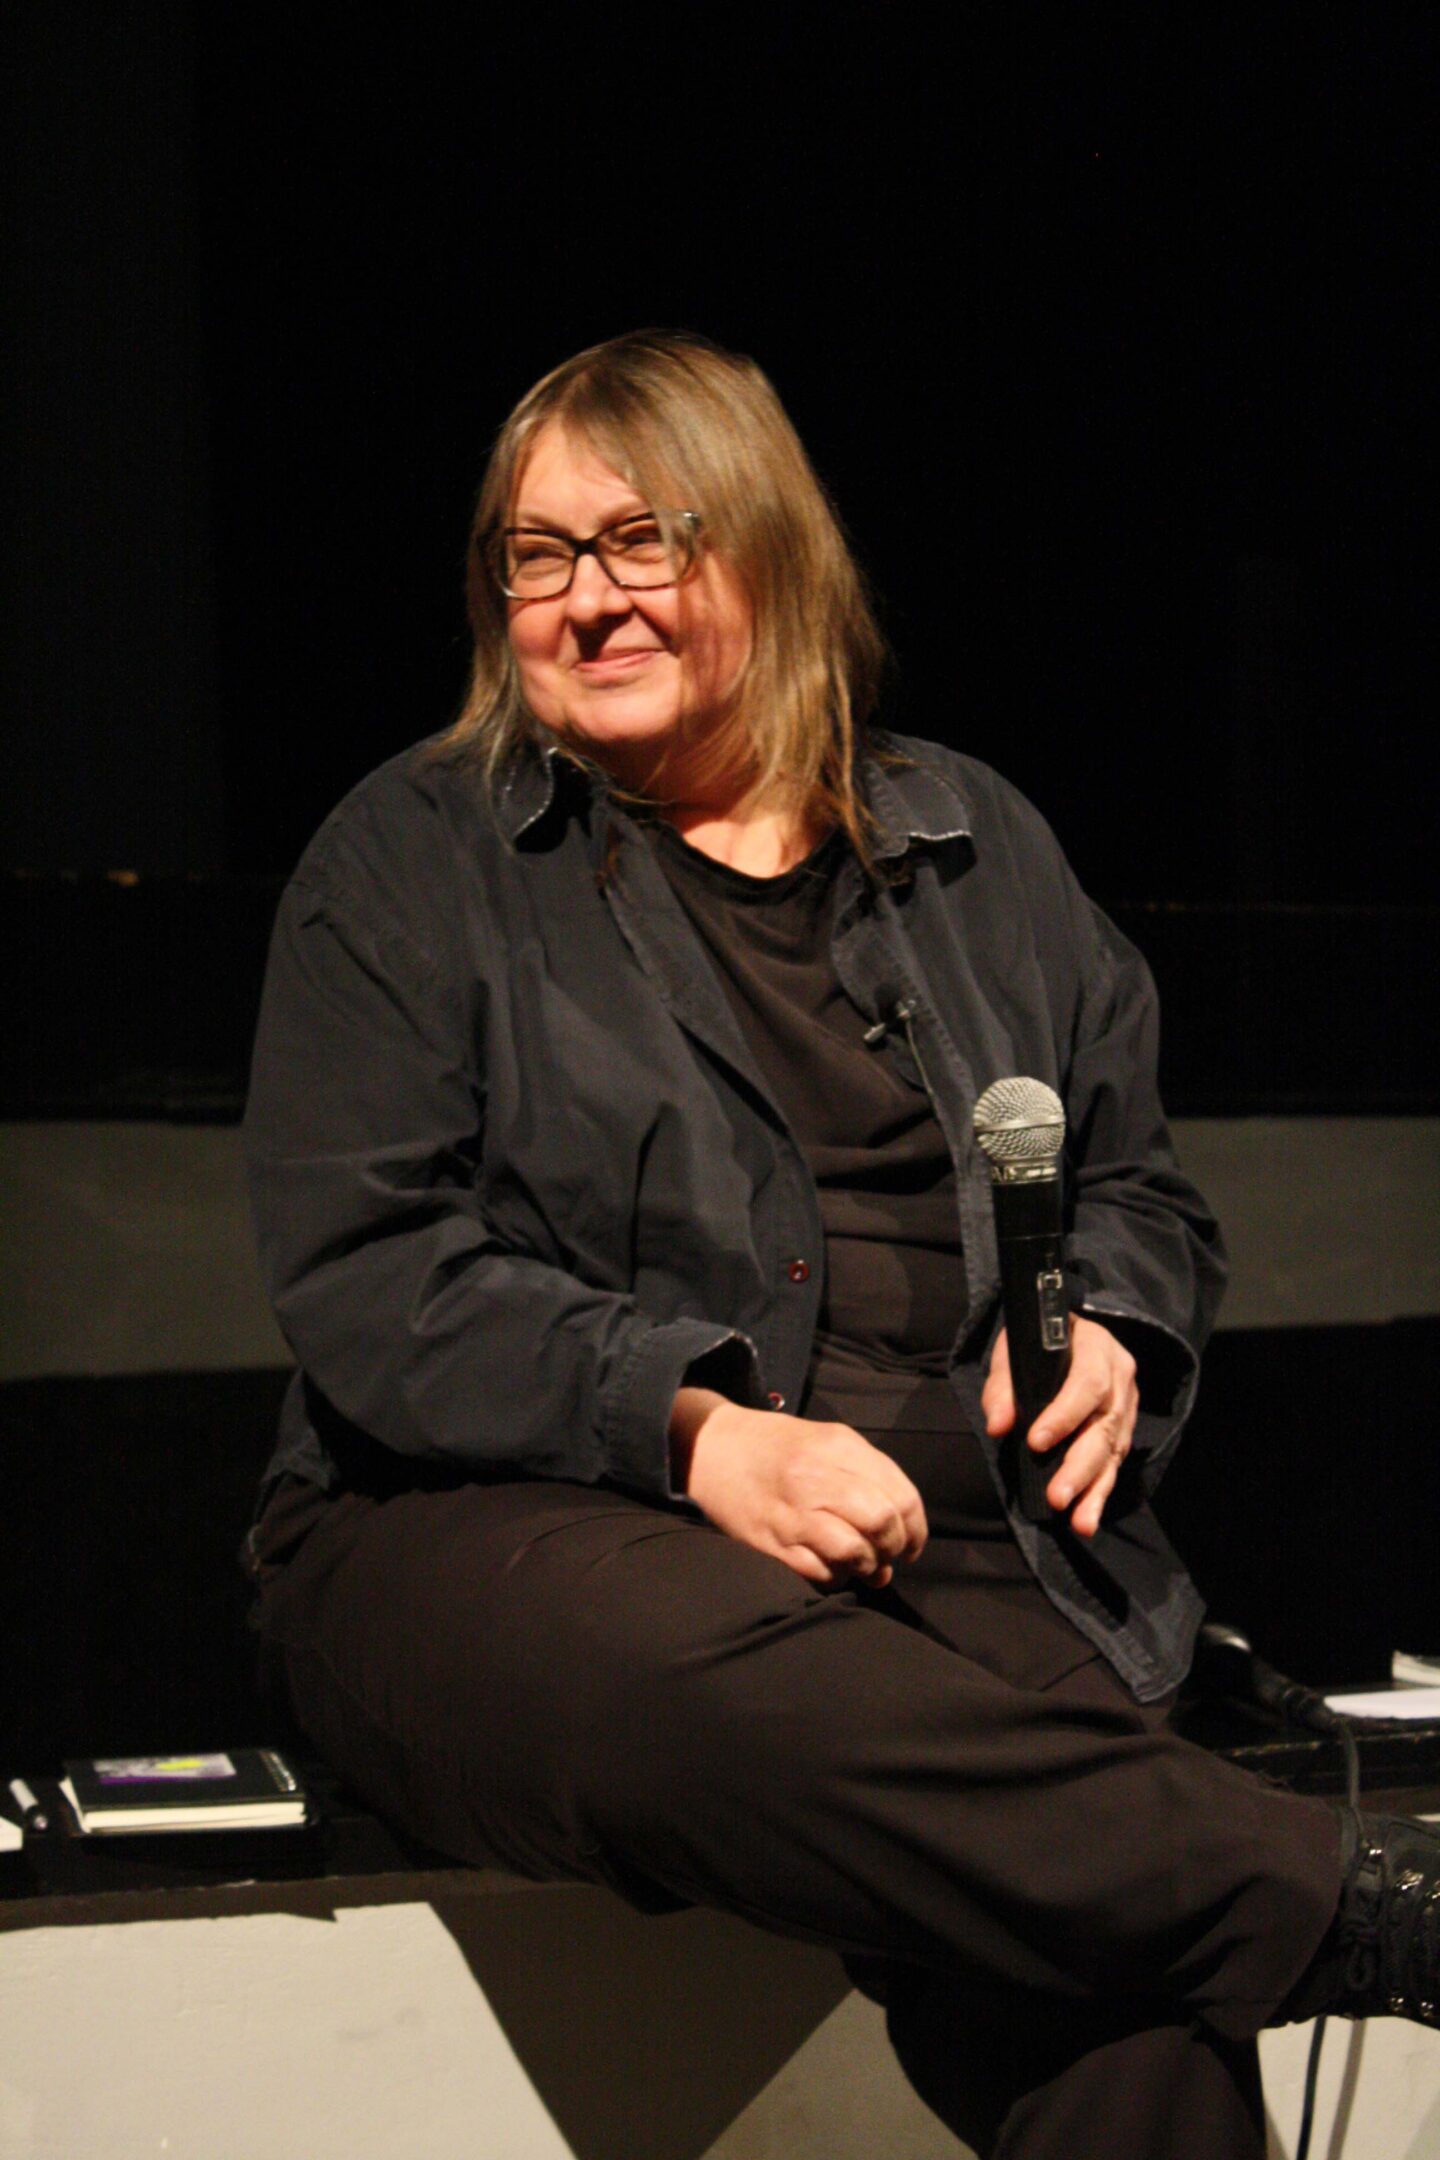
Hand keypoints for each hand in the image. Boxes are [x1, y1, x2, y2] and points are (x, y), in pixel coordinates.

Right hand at [669, 1388, 927, 1586]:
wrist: (710, 1446)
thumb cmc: (776, 1447)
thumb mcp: (826, 1440)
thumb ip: (868, 1475)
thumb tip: (901, 1530)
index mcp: (838, 1446)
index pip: (900, 1495)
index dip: (917, 1528)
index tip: (912, 1544)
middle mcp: (816, 1476)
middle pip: (882, 1523)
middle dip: (895, 1548)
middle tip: (888, 1555)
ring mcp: (791, 1512)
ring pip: (854, 1551)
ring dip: (867, 1567)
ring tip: (863, 1566)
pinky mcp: (769, 1541)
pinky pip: (819, 1572)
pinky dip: (836, 1578)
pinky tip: (834, 1569)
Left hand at [981, 1314, 1138, 1538]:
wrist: (1068, 1336)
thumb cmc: (1038, 1345)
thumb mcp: (1016, 1351)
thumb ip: (1003, 1387)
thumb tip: (998, 1427)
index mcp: (1097, 1346)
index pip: (1087, 1383)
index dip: (1064, 1415)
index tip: (1035, 1442)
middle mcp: (1120, 1377)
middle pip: (1105, 1426)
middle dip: (1080, 1466)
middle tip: (1057, 1498)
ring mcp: (1127, 1405)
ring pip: (1113, 1452)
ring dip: (1094, 1490)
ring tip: (1078, 1522)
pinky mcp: (1124, 1430)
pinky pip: (1114, 1464)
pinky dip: (1099, 1493)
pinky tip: (1086, 1518)